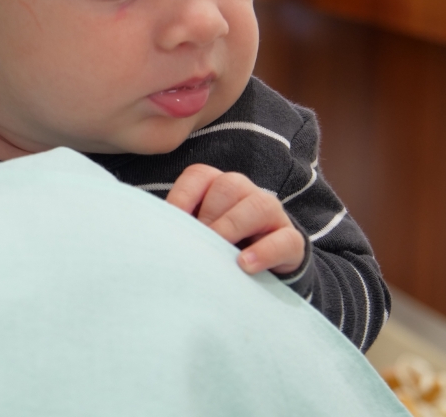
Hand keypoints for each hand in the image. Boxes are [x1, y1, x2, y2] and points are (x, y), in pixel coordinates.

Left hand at [166, 164, 304, 275]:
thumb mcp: (198, 232)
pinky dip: (265, 252)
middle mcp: (245, 191)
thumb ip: (181, 226)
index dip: (181, 197)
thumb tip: (154, 234)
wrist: (263, 269)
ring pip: (258, 206)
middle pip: (228, 186)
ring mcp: (272, 213)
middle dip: (209, 215)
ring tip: (220, 253)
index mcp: (218, 185)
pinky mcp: (292, 240)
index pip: (198, 176)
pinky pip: (284, 239)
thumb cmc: (219, 246)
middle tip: (196, 243)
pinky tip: (245, 266)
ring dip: (233, 228)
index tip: (170, 223)